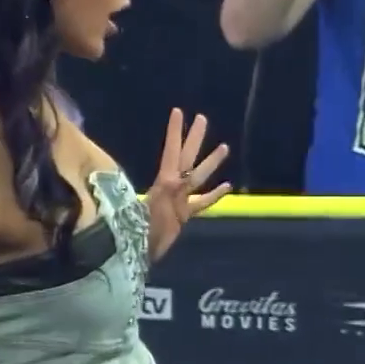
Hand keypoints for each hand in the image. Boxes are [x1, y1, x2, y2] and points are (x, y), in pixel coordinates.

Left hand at [145, 109, 230, 261]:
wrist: (138, 252)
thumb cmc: (141, 232)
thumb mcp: (152, 209)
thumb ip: (167, 195)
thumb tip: (178, 181)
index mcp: (166, 182)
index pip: (172, 151)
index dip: (175, 132)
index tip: (178, 111)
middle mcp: (173, 186)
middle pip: (187, 158)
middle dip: (194, 139)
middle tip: (203, 118)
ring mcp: (179, 199)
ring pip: (199, 177)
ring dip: (210, 163)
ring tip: (224, 147)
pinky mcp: (183, 215)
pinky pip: (201, 203)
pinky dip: (213, 195)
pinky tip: (227, 186)